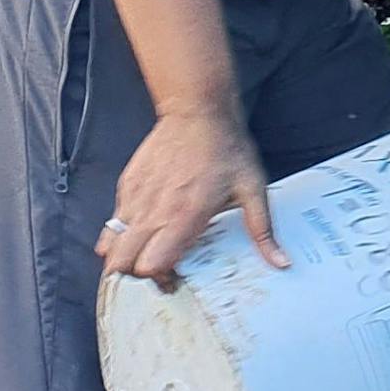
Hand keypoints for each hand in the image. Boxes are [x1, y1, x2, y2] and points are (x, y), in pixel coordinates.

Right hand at [100, 108, 286, 279]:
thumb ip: (263, 230)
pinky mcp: (127, 185)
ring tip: (144, 256)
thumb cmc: (226, 148)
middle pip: (121, 263)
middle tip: (156, 274)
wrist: (198, 110)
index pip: (151, 265)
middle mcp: (154, 210)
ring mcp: (136, 197)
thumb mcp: (253, 189)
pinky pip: (112, 222)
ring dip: (123, 258)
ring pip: (110, 245)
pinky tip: (142, 231)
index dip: (159, 280)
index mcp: (185, 215)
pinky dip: (120, 234)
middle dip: (133, 278)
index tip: (175, 280)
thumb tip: (280, 262)